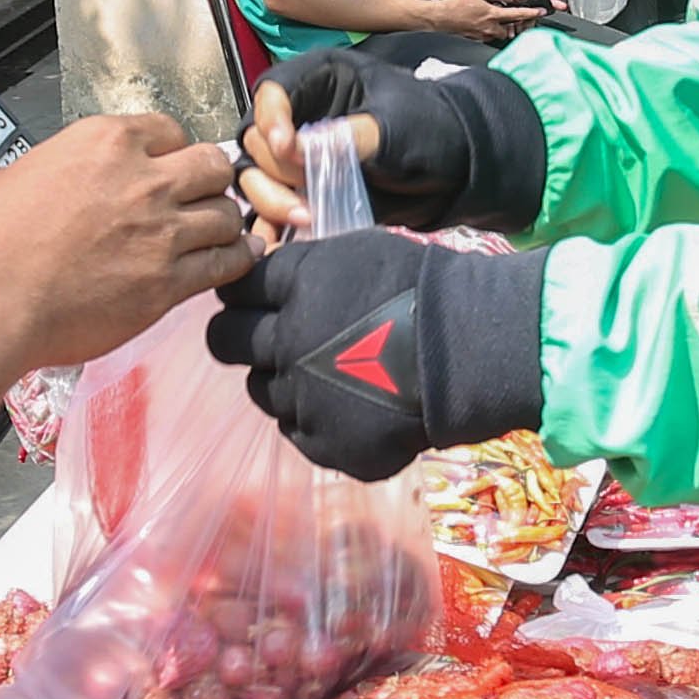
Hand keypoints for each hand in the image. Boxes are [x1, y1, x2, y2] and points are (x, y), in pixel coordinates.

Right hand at [0, 110, 247, 366]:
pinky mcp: (167, 283)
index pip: (170, 130)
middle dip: (208, 182)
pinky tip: (235, 262)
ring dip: (221, 225)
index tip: (168, 168)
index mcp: (104, 142)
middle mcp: (142, 180)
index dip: (172, 152)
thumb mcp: (20, 174)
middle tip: (198, 200)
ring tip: (214, 236)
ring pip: (226, 215)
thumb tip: (68, 179)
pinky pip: (226, 264)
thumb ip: (63, 167)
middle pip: (212, 166)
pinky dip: (235, 262)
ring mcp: (160, 233)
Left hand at [202, 232, 547, 481]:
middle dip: (239, 336)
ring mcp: (302, 397)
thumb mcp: (359, 255)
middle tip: (272, 340)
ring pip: (261, 390)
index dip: (244, 295)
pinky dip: (318, 420)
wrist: (474, 352)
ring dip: (284, 381)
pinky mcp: (324, 443)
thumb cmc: (426, 290)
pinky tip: (353, 405)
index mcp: (296, 285)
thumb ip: (306, 269)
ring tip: (331, 374)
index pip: (236, 289)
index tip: (256, 301)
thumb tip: (268, 277)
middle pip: (224, 340)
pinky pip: (297, 431)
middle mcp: (286, 340)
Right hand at [238, 55, 549, 235]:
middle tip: (309, 191)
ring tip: (307, 217)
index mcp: (319, 79)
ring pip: (254, 176)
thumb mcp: (395, 129)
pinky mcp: (301, 191)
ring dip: (271, 200)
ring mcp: (296, 155)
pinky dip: (270, 226)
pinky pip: (267, 208)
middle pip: (255, 139)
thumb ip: (346, 138)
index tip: (286, 148)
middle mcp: (298, 113)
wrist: (456, 170)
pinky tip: (278, 244)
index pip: (273, 92)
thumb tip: (293, 152)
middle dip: (276, 169)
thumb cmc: (430, 130)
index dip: (271, 120)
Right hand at [421, 0, 542, 39]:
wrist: (439, 18)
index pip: (518, 14)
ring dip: (504, 29)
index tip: (540, 12)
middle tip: (521, 19)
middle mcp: (489, 26)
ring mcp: (481, 34)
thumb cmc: (453, 5)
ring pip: (499, 34)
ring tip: (503, 22)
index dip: (531, 13)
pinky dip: (491, 31)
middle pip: (511, 29)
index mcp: (492, 14)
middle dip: (517, 25)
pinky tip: (486, 25)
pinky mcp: (474, 37)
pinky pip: (487, 36)